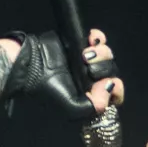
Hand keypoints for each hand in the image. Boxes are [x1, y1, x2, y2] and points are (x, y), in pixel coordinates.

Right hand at [3, 30, 125, 119]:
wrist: (32, 65)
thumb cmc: (48, 89)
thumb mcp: (71, 108)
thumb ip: (93, 108)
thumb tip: (108, 89)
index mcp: (91, 96)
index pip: (115, 94)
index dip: (115, 89)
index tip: (106, 83)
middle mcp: (92, 79)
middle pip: (113, 71)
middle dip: (105, 69)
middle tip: (90, 69)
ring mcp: (88, 61)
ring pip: (108, 55)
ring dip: (101, 54)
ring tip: (85, 55)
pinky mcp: (82, 44)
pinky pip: (99, 39)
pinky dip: (98, 38)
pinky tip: (90, 40)